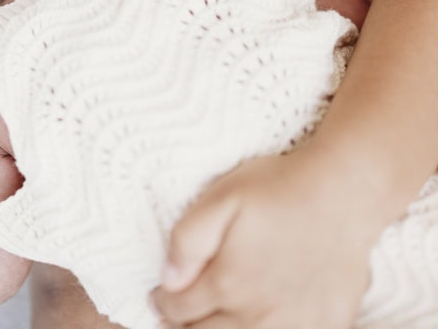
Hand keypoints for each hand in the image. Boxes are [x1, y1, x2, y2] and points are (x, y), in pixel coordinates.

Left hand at [151, 148, 373, 328]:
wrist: (345, 193)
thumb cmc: (281, 189)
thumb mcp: (222, 197)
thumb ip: (188, 240)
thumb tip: (169, 279)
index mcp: (229, 285)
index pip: (179, 312)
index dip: (163, 303)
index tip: (160, 296)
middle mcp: (260, 318)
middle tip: (178, 318)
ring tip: (211, 323)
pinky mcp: (325, 328)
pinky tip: (262, 323)